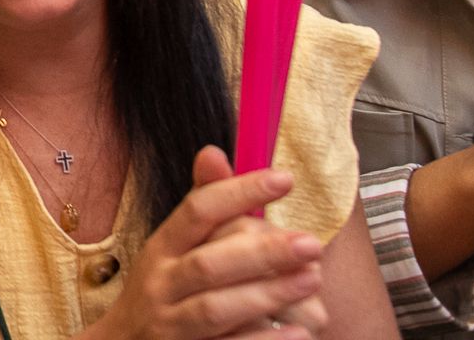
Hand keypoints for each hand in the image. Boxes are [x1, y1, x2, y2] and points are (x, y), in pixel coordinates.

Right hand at [97, 147, 324, 339]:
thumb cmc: (162, 288)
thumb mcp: (173, 244)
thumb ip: (202, 203)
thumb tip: (214, 151)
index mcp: (163, 247)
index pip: (197, 211)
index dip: (239, 193)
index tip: (284, 179)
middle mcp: (162, 283)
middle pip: (208, 264)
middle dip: (261, 252)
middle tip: (311, 243)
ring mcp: (172, 324)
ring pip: (215, 308)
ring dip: (266, 294)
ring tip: (312, 280)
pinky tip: (297, 334)